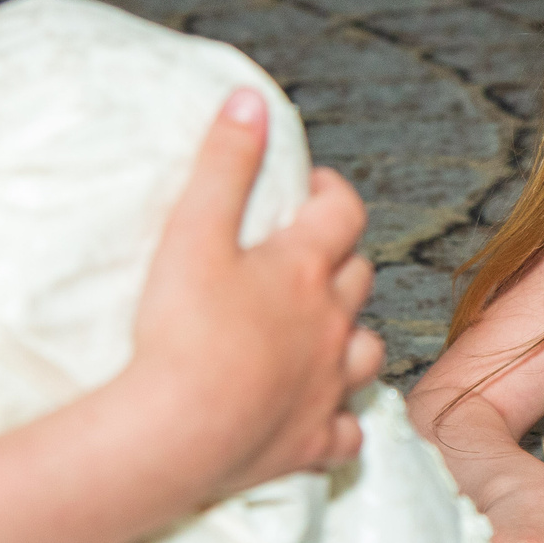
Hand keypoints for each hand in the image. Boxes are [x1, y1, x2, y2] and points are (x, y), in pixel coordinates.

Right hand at [127, 90, 381, 502]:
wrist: (176, 435)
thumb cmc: (180, 332)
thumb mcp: (192, 233)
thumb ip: (224, 164)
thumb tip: (251, 100)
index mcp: (304, 271)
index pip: (344, 212)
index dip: (332, 193)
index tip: (312, 188)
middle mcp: (331, 326)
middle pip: (358, 279)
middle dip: (339, 260)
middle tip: (304, 255)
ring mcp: (326, 387)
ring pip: (367, 350)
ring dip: (351, 335)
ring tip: (322, 330)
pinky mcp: (313, 442)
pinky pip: (348, 430)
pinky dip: (341, 418)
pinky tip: (322, 413)